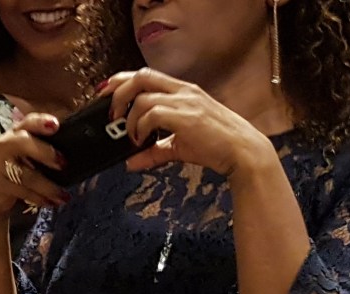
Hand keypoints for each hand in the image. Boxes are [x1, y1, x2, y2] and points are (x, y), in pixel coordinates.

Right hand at [0, 113, 72, 217]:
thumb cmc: (16, 169)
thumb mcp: (27, 154)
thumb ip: (43, 148)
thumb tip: (76, 150)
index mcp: (15, 133)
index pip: (28, 121)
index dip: (41, 121)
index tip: (56, 125)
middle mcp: (3, 144)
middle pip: (24, 142)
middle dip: (46, 153)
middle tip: (64, 164)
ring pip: (26, 175)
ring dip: (48, 187)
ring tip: (64, 195)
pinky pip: (22, 191)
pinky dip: (39, 199)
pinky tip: (51, 203)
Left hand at [101, 69, 276, 178]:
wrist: (243, 152)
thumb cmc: (217, 145)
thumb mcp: (179, 146)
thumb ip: (153, 151)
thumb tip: (130, 163)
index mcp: (183, 91)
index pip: (146, 75)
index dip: (121, 81)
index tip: (106, 93)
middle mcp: (184, 91)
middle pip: (141, 76)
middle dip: (118, 93)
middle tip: (111, 115)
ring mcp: (186, 102)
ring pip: (143, 98)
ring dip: (130, 119)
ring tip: (131, 137)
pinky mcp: (187, 117)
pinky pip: (152, 114)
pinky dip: (140, 128)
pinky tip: (142, 140)